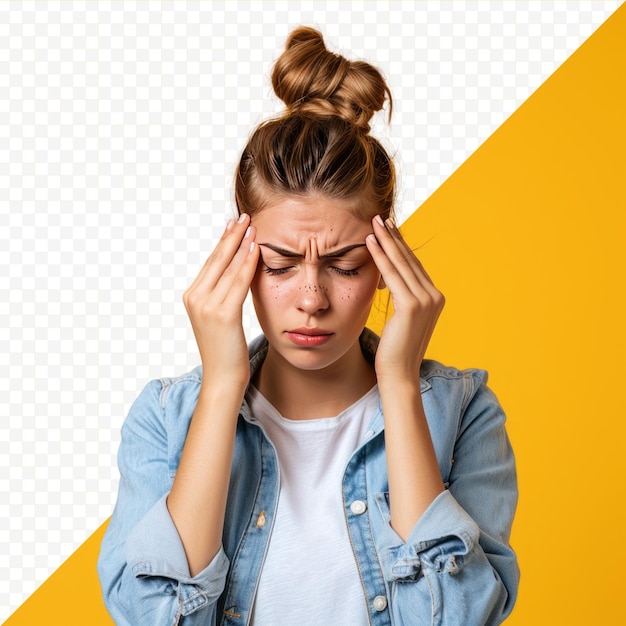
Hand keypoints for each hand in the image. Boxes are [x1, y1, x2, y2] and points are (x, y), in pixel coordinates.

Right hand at [182, 213, 259, 389]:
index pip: (210, 262)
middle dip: (232, 235)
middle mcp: (195, 298)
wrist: (222, 378)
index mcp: (192, 296)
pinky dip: (248, 263)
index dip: (224, 242)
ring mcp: (207, 306)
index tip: (234, 224)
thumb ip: (222, 295)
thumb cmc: (226, 350)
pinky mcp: (223, 314)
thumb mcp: (219, 318)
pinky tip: (256, 248)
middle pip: (216, 259)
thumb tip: (236, 274)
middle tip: (244, 216)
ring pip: (228, 267)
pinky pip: (238, 282)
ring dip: (241, 243)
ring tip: (252, 226)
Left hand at [365, 215, 444, 381]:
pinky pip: (391, 275)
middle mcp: (434, 296)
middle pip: (409, 260)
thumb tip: (388, 282)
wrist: (399, 375)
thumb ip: (401, 298)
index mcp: (434, 298)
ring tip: (373, 223)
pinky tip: (368, 243)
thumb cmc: (395, 350)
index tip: (388, 229)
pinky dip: (380, 257)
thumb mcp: (401, 320)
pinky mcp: (412, 306)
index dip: (400, 245)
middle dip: (393, 237)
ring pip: (400, 264)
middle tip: (379, 217)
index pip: (414, 266)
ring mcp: (426, 300)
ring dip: (385, 241)